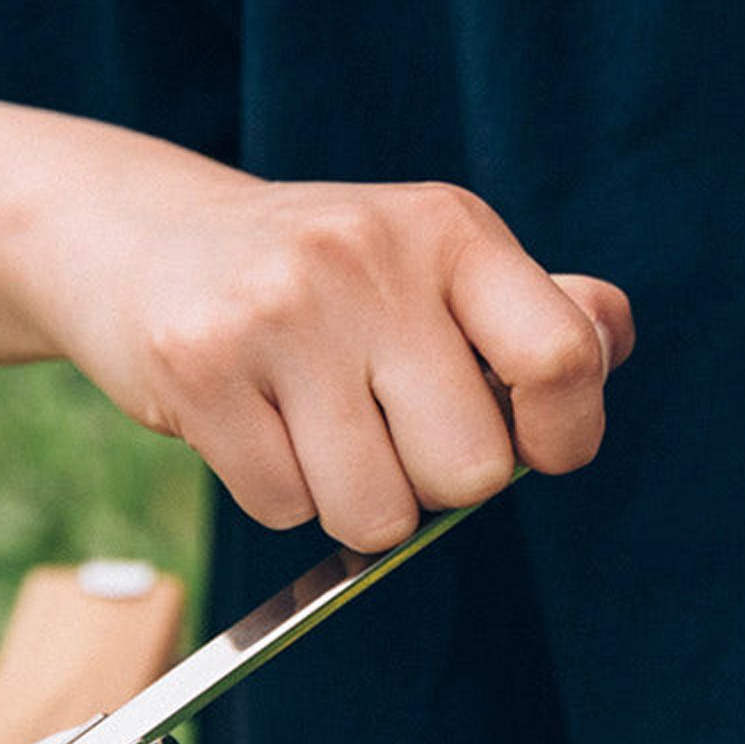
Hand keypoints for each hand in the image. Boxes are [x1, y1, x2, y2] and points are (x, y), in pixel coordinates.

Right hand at [30, 170, 634, 550]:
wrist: (141, 235)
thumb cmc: (317, 276)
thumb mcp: (428, 260)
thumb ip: (532, 312)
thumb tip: (604, 347)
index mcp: (449, 230)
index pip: (563, 359)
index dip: (564, 435)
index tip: (535, 445)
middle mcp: (370, 259)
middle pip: (469, 474)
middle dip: (433, 486)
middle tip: (388, 435)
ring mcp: (281, 313)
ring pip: (374, 513)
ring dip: (351, 504)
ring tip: (316, 433)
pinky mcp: (201, 369)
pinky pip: (283, 507)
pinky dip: (276, 493)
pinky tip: (254, 427)